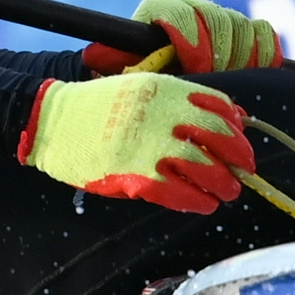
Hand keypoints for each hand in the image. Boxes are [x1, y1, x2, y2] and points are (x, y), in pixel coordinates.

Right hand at [17, 74, 255, 213]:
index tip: (240, 141)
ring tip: (225, 193)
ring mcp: (149, 146)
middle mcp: (163, 115)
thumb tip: (227, 117)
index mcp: (165, 90)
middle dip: (238, 157)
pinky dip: (197, 200)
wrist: (51, 122)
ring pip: (204, 168)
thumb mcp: (140, 90)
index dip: (236, 128)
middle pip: (219, 138)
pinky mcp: (135, 175)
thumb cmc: (97, 107)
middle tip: (244, 171)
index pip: (218, 107)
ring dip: (222, 184)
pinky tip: (203, 204)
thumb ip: (179, 101)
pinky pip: (178, 192)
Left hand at [80, 0, 280, 75]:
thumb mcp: (116, 64)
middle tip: (213, 82)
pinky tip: (255, 75)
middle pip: (219, 20)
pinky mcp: (242, 29)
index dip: (193, 43)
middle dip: (219, 55)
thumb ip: (110, 59)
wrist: (153, 73)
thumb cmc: (132, 71)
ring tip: (228, 82)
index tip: (195, 71)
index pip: (184, 14)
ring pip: (243, 27)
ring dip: (241, 58)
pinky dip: (264, 53)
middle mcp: (193, 5)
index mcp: (160, 6)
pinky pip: (263, 33)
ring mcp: (220, 15)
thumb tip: (96, 56)